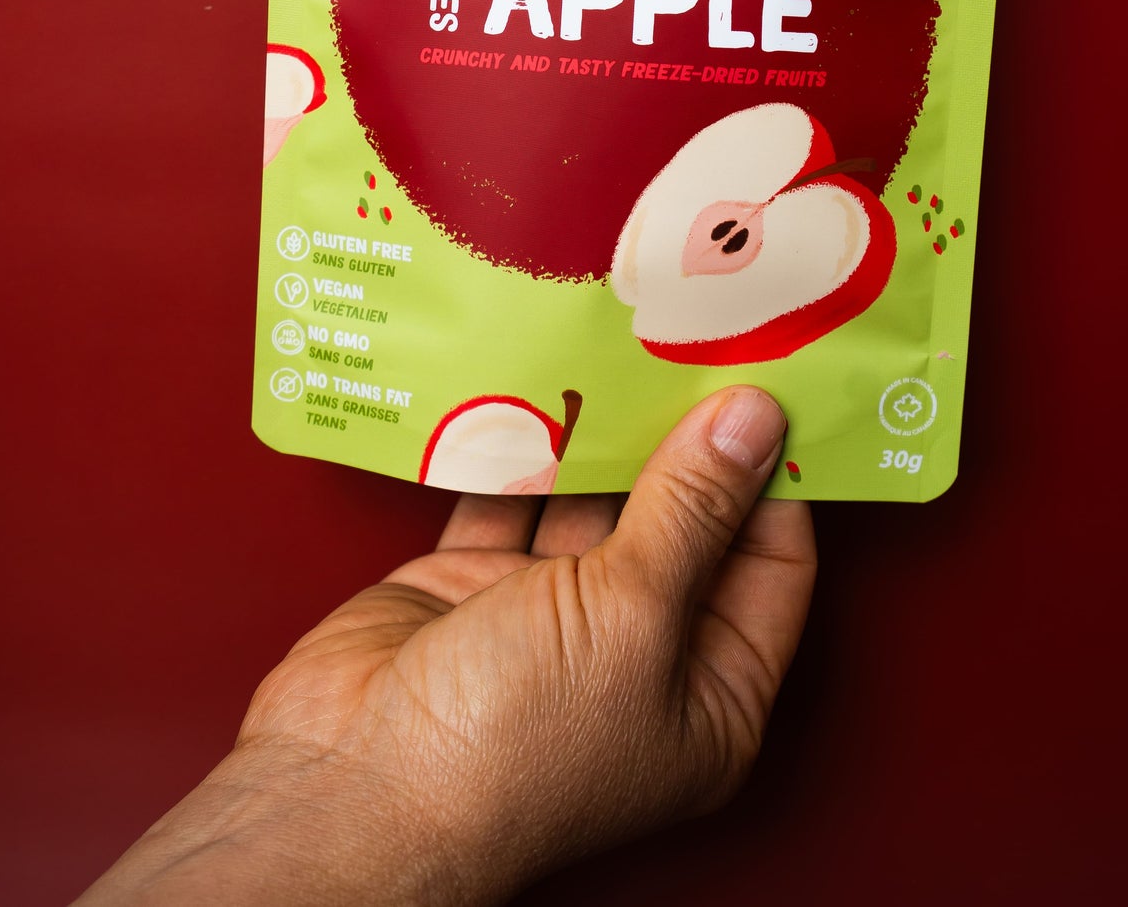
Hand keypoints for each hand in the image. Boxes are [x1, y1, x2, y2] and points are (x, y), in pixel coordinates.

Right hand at [78, 387, 815, 905]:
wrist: (352, 786)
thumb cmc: (512, 742)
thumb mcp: (631, 616)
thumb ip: (692, 510)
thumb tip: (755, 421)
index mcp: (709, 693)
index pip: (771, 563)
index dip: (775, 474)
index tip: (771, 380)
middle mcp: (638, 655)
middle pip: (684, 523)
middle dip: (684, 439)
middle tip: (697, 341)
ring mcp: (552, 620)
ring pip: (595, 502)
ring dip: (603, 433)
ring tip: (624, 345)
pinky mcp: (476, 586)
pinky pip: (515, 498)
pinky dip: (521, 448)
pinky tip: (538, 384)